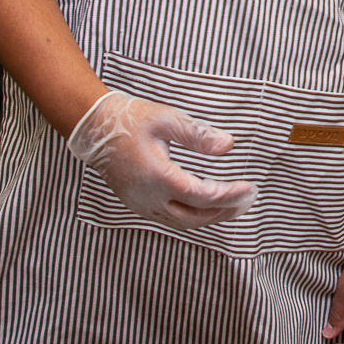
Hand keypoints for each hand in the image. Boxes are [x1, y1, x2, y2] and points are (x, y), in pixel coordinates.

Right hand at [65, 91, 253, 228]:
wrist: (95, 128)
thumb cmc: (130, 120)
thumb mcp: (167, 120)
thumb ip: (198, 135)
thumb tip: (228, 145)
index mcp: (159, 177)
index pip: (202, 197)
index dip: (228, 196)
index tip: (248, 188)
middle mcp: (149, 198)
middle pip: (194, 218)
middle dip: (224, 212)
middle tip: (246, 201)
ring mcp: (141, 204)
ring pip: (181, 223)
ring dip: (209, 218)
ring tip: (232, 207)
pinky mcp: (137, 204)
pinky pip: (169, 220)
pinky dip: (192, 217)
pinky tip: (204, 207)